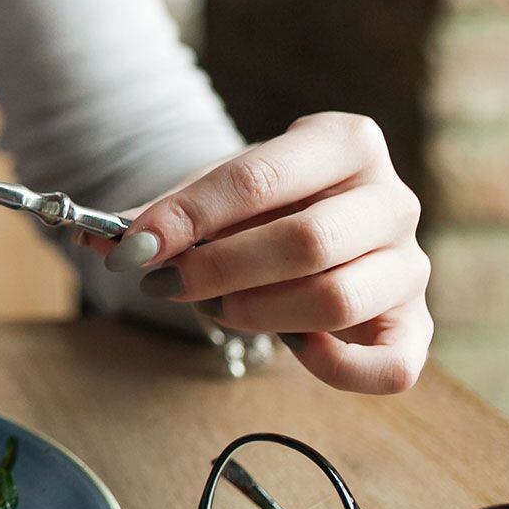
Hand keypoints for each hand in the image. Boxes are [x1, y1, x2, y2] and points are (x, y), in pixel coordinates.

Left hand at [81, 112, 431, 394]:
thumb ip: (157, 216)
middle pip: (305, 241)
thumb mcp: (210, 196)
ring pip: (336, 299)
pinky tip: (293, 347)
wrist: (309, 227)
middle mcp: (392, 198)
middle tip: (163, 282)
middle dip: (217, 269)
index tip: (135, 247)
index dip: (190, 216)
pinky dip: (334, 367)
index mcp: (345, 142)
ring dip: (254, 313)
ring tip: (212, 307)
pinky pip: (391, 366)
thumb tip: (92, 237)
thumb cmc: (257, 210)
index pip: (261, 178)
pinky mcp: (416, 326)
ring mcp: (410, 265)